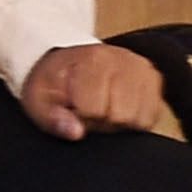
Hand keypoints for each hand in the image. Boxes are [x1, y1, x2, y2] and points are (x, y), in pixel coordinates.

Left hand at [17, 42, 165, 140]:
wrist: (68, 64)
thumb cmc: (53, 84)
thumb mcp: (37, 99)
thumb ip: (51, 117)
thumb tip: (76, 132)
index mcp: (93, 59)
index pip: (94, 109)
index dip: (80, 117)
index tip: (72, 107)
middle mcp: (124, 59)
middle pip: (121, 115)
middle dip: (102, 120)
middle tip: (88, 109)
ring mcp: (142, 69)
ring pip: (139, 119)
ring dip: (119, 122)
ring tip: (102, 108)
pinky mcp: (154, 80)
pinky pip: (151, 118)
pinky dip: (133, 121)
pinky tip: (117, 109)